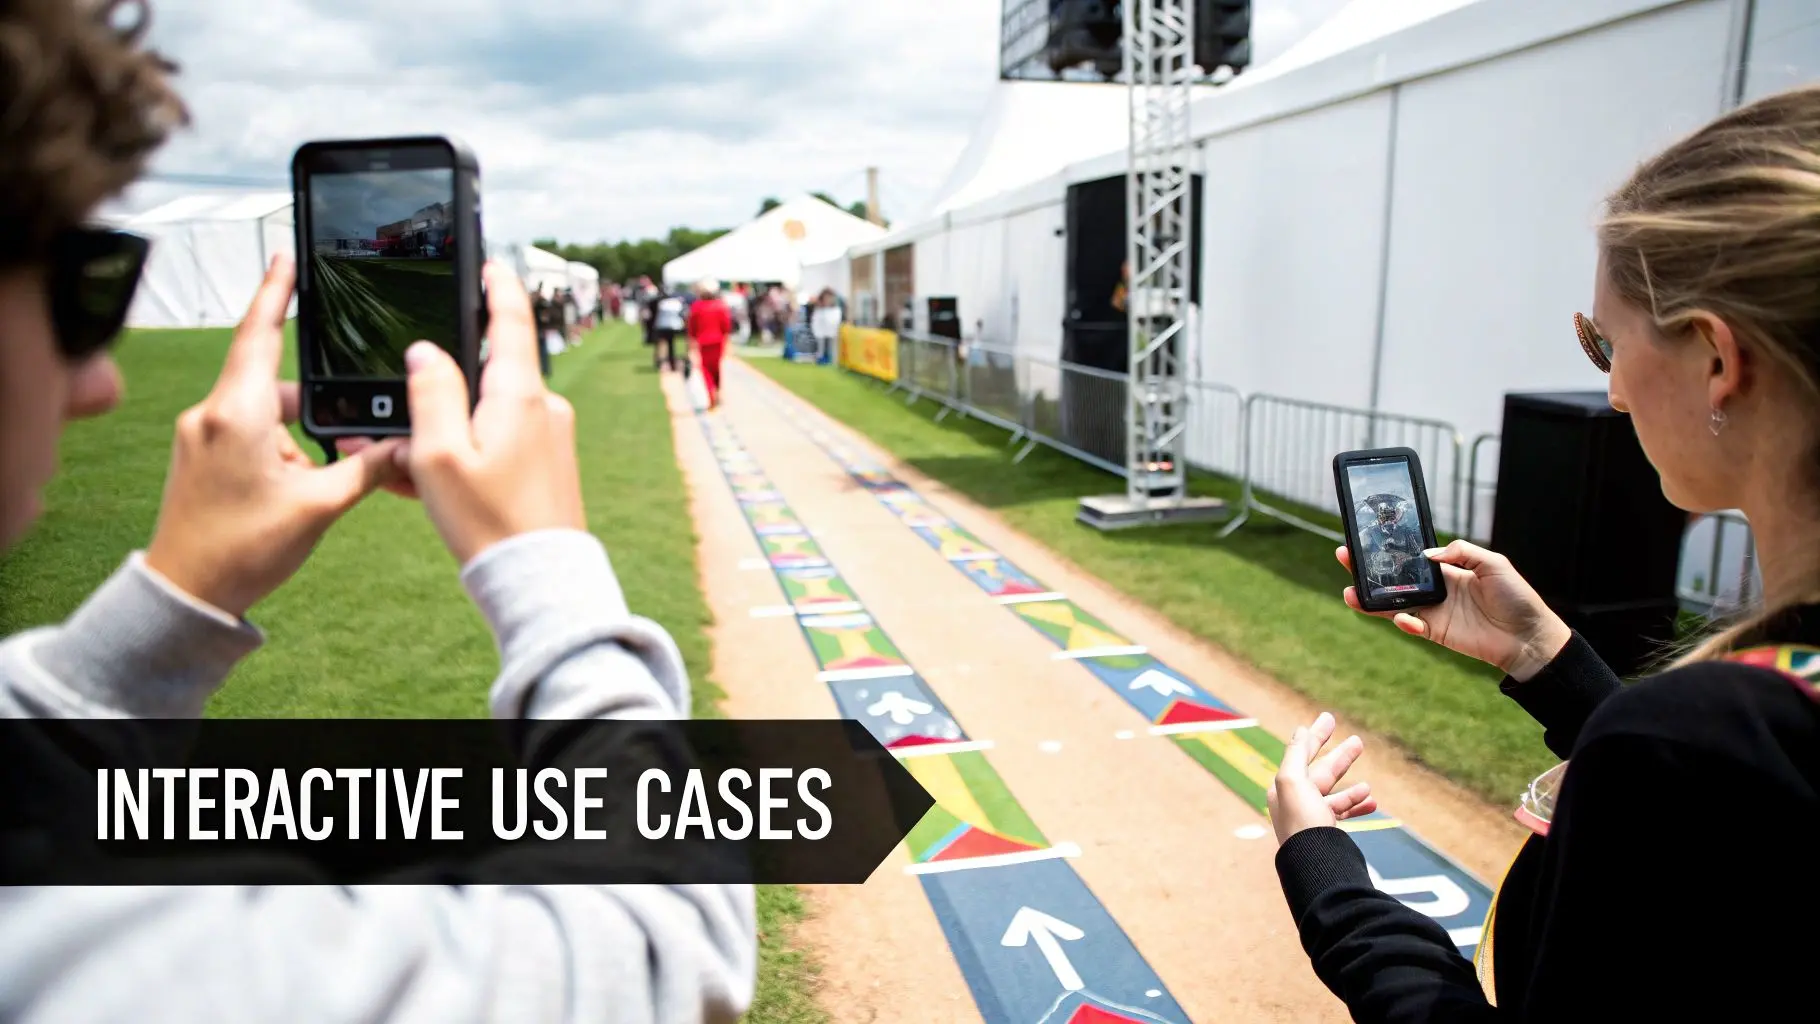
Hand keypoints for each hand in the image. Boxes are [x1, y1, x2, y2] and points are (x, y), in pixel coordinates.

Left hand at [144, 255, 404, 617]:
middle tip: (331, 452)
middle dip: (312, 411)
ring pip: (264, 414)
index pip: (259, 334)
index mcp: (237, 413)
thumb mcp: (320, 506)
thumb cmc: (243, 550)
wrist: (187, 594)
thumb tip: (403, 444)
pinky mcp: (197, 455)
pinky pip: (247, 434)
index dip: (276, 291)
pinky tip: (288, 494)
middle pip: (276, 384)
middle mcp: (210, 414)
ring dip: (296, 441)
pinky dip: (277, 454)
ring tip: (305, 492)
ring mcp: (199, 434)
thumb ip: (366, 467)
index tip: (285, 256)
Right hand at [391, 261, 584, 564]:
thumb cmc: (489, 522)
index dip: (495, 284)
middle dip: (437, 390)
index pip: (511, 318)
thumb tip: (425, 351)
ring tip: (402, 470)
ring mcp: (549, 437)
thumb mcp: (439, 455)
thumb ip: (430, 393)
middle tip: (395, 424)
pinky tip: (427, 486)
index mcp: (520, 394)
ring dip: (441, 433)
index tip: (486, 261)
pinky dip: (462, 455)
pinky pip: (496, 444)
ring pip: (483, 415)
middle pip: (484, 373)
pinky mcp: (549, 464)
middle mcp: (543, 408)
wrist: (539, 582)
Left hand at [1268, 712, 1376, 844]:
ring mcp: (1311, 819)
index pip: (1301, 754)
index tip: (1329, 718)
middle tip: (1359, 741)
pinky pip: (1343, 815)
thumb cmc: (1302, 822)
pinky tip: (1371, 801)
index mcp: (1284, 788)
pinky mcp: (1326, 834)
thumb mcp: (1293, 781)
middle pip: (1320, 772)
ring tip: (1368, 781)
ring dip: (1351, 785)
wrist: (1314, 865)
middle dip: (1340, 757)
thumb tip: (1300, 730)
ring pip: (1335, 794)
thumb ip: (1296, 754)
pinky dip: (1357, 806)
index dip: (1315, 735)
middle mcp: (1296, 802)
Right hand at [1338, 539, 1571, 681]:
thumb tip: (1428, 554)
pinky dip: (1404, 622)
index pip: (1411, 556)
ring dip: (1371, 599)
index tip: (1368, 538)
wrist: (1529, 636)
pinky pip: (1413, 626)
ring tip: (1350, 592)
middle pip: (1394, 578)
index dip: (1391, 548)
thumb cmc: (1517, 597)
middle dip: (1368, 569)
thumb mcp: (1494, 563)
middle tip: (1345, 556)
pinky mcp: (1437, 632)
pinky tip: (1401, 618)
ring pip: (1393, 603)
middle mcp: (1436, 589)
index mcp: (1448, 569)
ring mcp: (1434, 611)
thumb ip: (1462, 552)